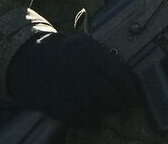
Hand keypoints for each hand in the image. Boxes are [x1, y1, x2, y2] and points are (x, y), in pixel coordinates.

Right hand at [5, 32, 139, 126]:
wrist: (34, 61)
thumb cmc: (69, 55)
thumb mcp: (88, 47)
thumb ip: (107, 61)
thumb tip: (129, 82)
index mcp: (91, 52)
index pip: (118, 73)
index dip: (129, 88)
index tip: (133, 96)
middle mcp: (80, 69)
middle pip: (108, 94)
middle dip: (118, 103)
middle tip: (120, 105)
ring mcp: (67, 87)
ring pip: (95, 108)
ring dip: (103, 111)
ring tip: (105, 109)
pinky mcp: (56, 103)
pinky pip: (79, 118)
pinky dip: (88, 121)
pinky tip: (90, 117)